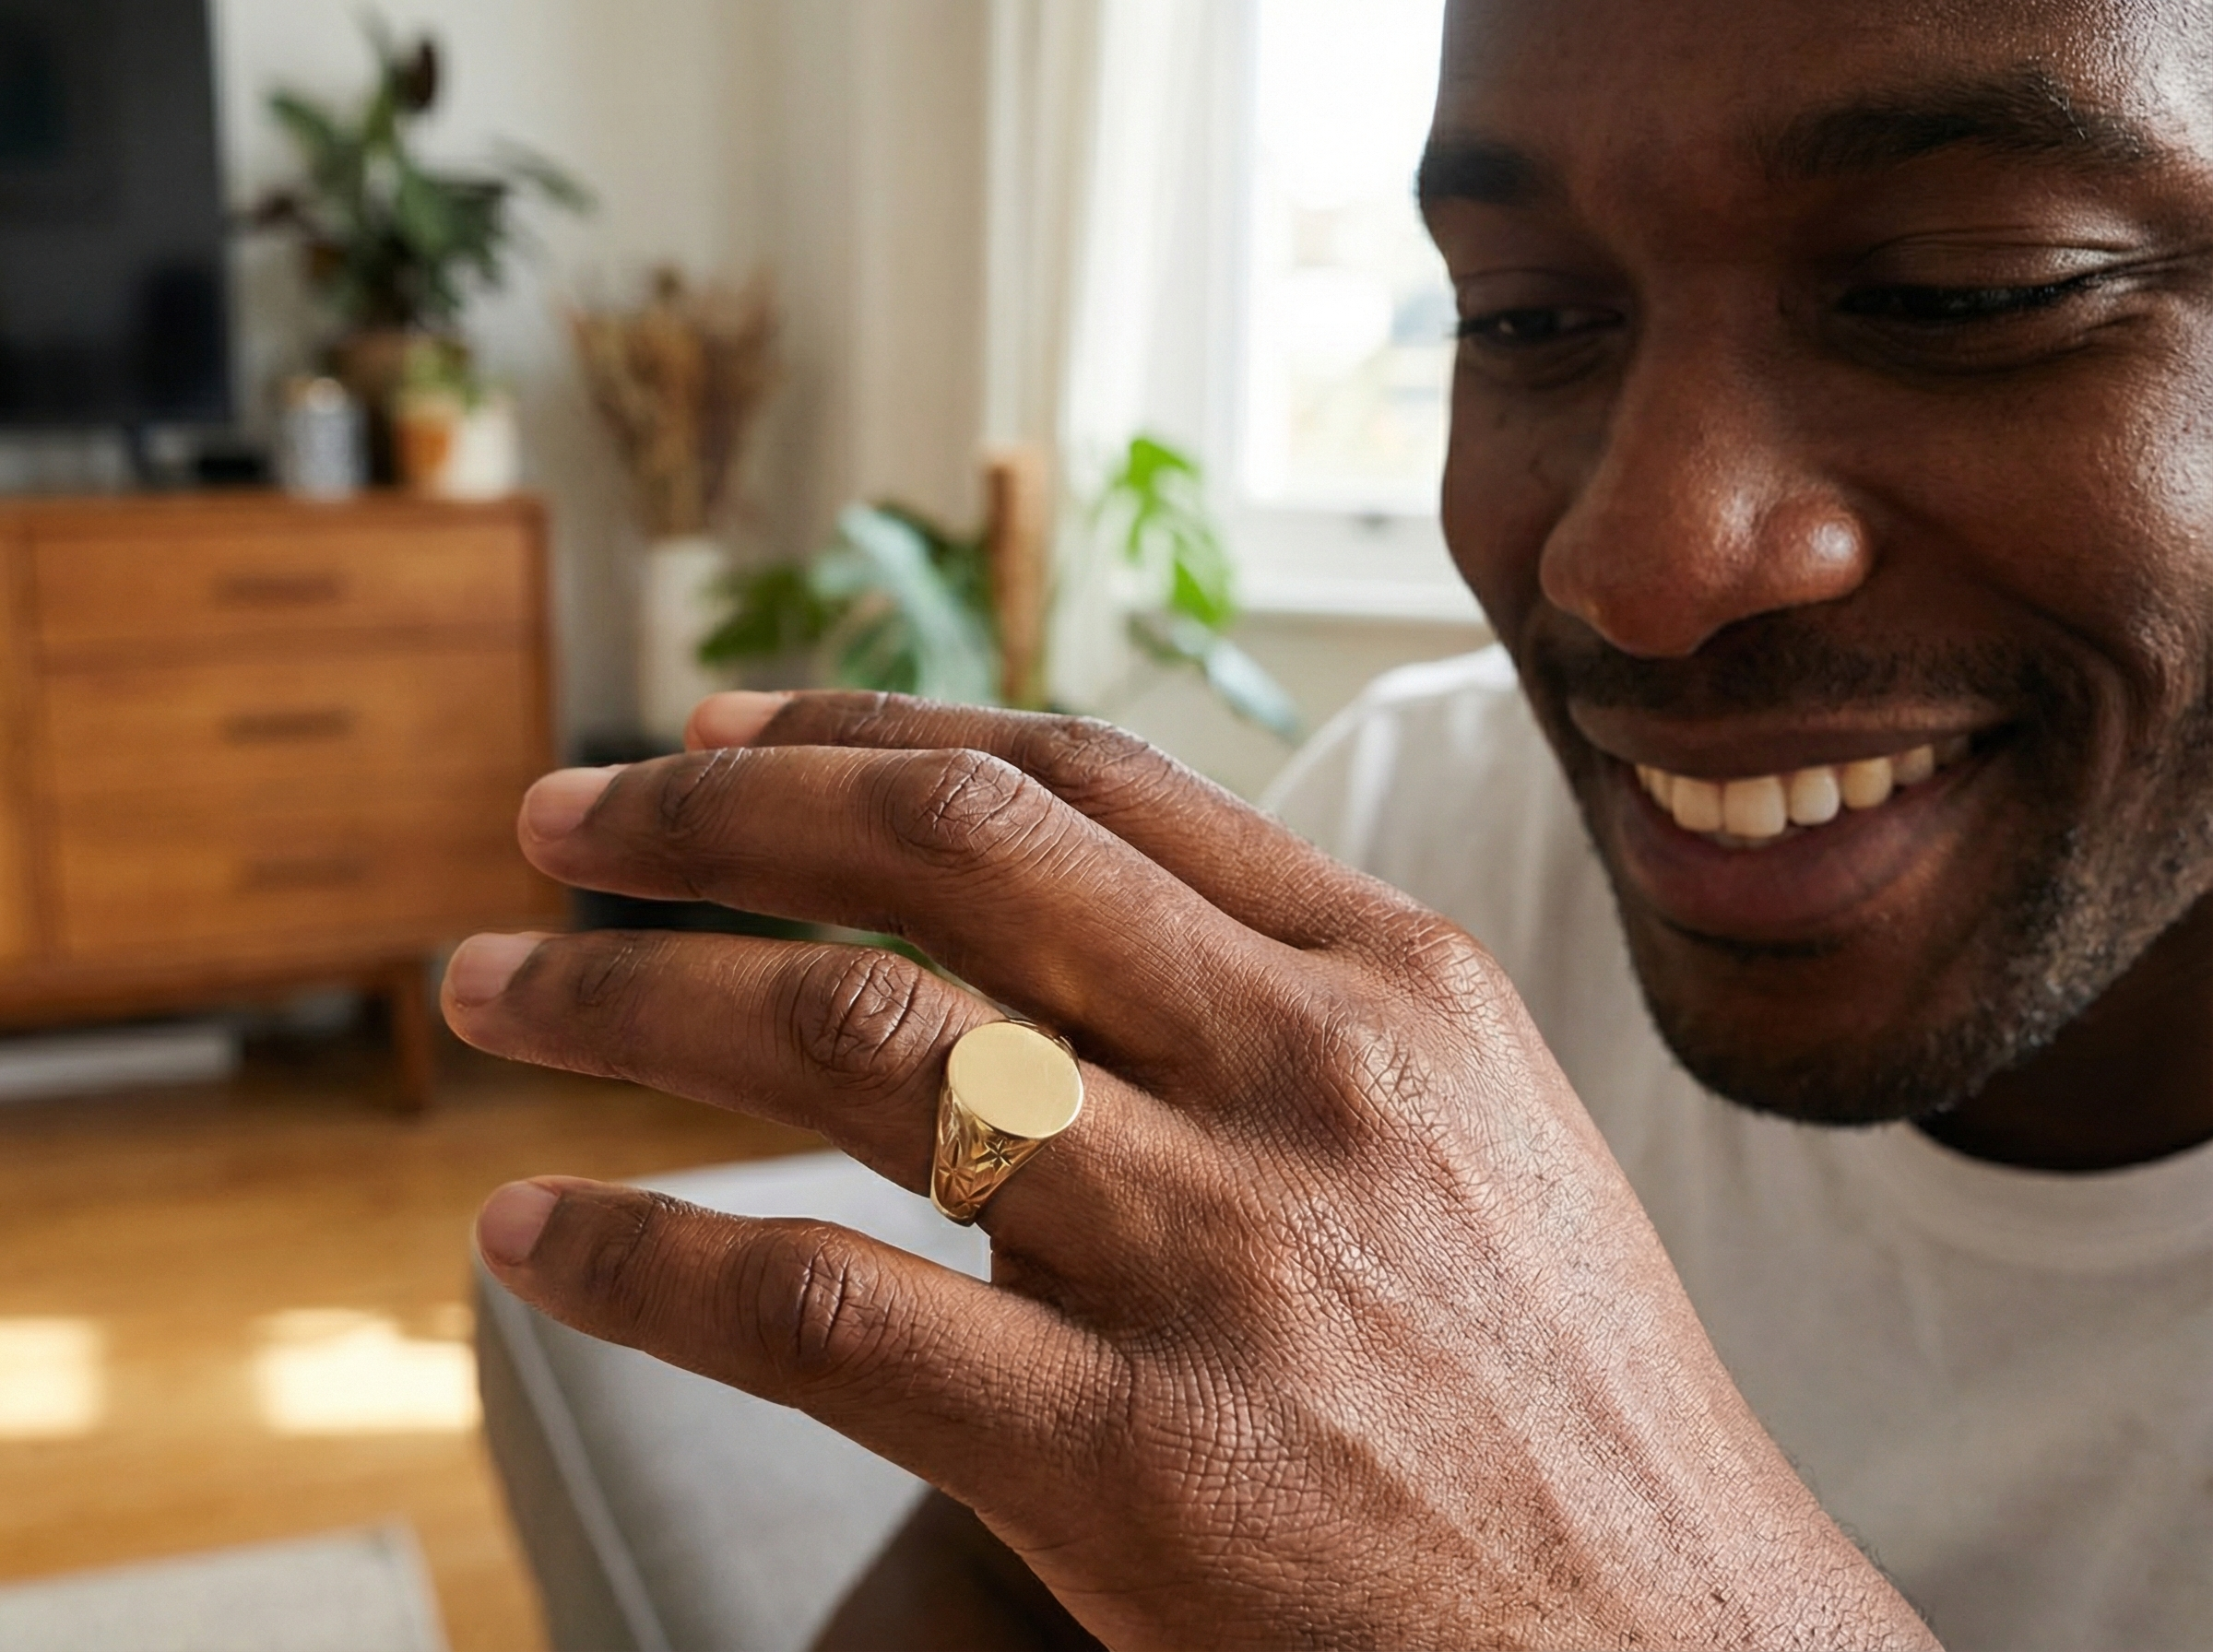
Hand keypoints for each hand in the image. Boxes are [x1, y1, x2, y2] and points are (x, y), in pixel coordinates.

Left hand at [447, 692, 1936, 1650]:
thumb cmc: (1556, 1393)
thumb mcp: (1467, 1130)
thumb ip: (1275, 1003)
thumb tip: (1039, 914)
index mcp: (1390, 978)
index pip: (1079, 774)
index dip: (866, 729)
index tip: (721, 733)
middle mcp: (1303, 1076)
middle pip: (946, 850)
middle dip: (714, 810)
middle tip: (557, 815)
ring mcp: (1218, 1259)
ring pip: (849, 1042)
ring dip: (626, 995)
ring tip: (489, 985)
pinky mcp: (1134, 1463)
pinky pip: (819, 1308)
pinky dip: (641, 1256)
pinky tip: (531, 1237)